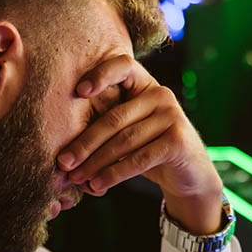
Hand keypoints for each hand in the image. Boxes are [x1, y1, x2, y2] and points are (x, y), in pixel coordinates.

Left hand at [56, 55, 223, 234]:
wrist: (188, 175)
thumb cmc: (148, 150)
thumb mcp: (128, 131)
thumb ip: (105, 126)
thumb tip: (64, 147)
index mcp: (144, 85)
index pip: (122, 66)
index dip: (100, 74)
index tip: (78, 91)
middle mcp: (161, 94)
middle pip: (114, 117)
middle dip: (84, 143)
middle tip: (63, 162)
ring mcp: (172, 116)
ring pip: (124, 140)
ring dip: (95, 163)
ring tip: (76, 178)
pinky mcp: (178, 140)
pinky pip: (139, 158)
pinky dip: (114, 174)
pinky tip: (98, 184)